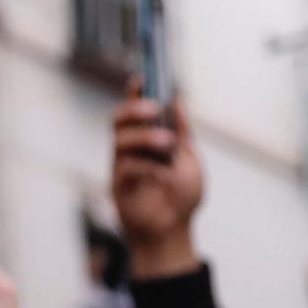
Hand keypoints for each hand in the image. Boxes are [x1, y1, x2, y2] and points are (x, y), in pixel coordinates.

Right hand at [112, 83, 202, 278]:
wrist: (174, 230)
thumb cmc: (181, 196)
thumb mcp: (189, 158)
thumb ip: (181, 131)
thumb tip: (177, 101)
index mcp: (145, 140)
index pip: (135, 111)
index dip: (134, 93)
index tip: (141, 77)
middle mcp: (129, 150)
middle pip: (118, 121)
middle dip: (133, 110)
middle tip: (153, 110)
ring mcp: (121, 167)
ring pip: (120, 140)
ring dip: (145, 138)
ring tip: (168, 145)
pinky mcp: (118, 186)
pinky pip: (125, 167)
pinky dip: (147, 166)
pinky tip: (163, 174)